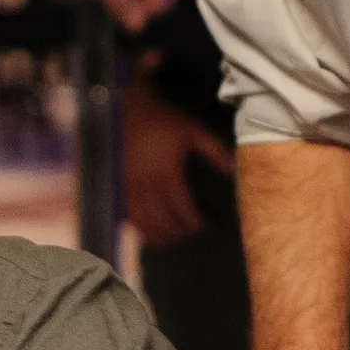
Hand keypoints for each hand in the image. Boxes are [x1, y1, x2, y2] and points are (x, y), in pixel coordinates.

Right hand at [124, 67, 234, 246]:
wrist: (130, 109)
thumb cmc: (165, 120)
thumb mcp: (194, 130)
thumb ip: (214, 150)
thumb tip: (232, 170)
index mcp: (166, 171)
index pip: (180, 205)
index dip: (191, 220)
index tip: (203, 226)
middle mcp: (145, 183)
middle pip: (159, 218)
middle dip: (175, 232)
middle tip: (189, 236)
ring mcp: (128, 186)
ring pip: (140, 221)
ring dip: (155, 235)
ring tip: (170, 241)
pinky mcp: (118, 185)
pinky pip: (126, 214)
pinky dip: (137, 227)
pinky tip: (147, 231)